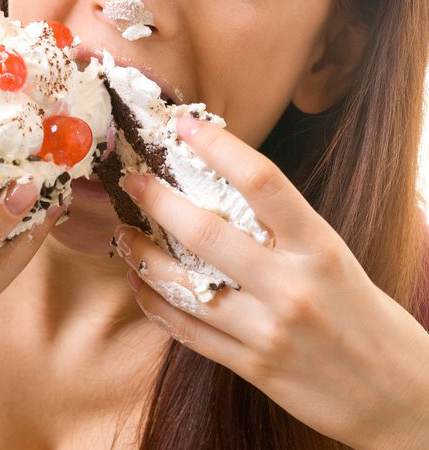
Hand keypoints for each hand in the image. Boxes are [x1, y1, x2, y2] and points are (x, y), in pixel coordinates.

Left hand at [114, 117, 428, 448]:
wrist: (401, 398)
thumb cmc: (364, 314)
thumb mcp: (334, 257)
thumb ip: (284, 228)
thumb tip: (223, 187)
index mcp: (318, 248)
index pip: (263, 182)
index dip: (220, 147)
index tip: (186, 126)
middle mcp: (291, 287)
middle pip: (207, 233)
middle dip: (159, 202)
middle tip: (133, 182)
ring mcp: (269, 331)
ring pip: (185, 287)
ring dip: (144, 256)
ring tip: (124, 236)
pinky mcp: (253, 367)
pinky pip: (189, 332)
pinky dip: (156, 304)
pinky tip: (139, 284)